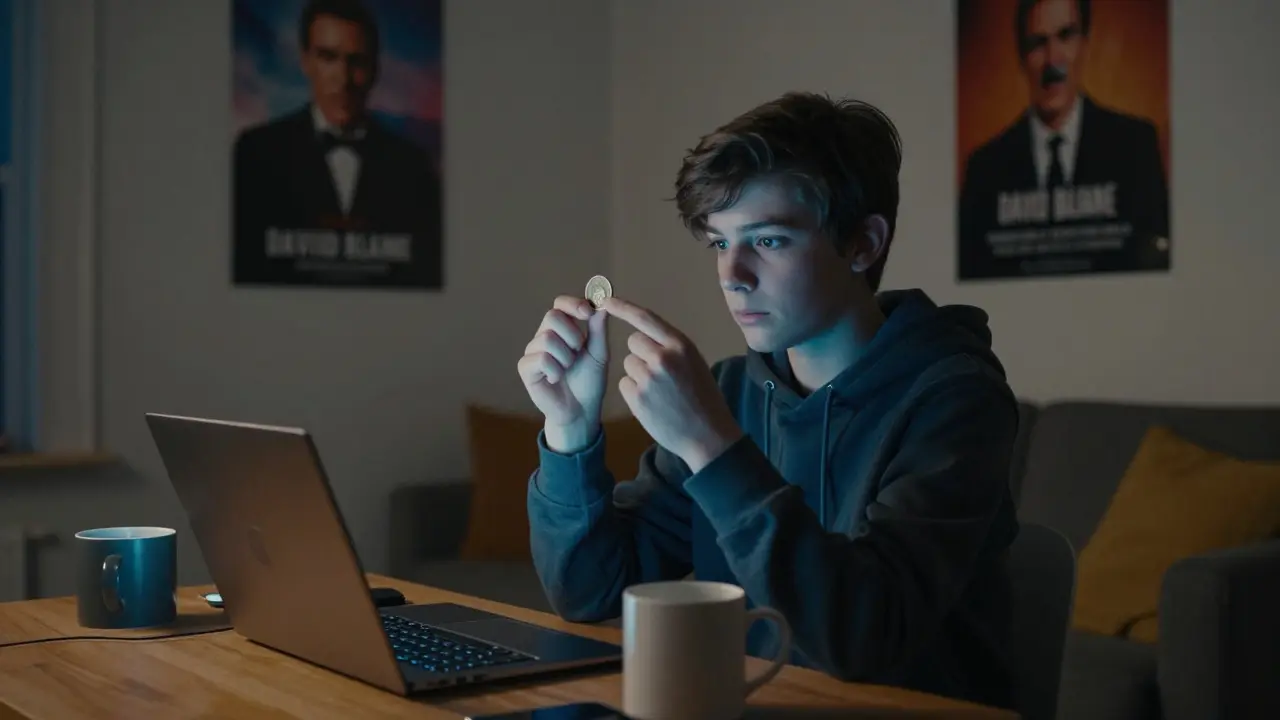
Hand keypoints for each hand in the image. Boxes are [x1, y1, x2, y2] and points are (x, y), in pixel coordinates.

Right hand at [517, 295, 608, 450]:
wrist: (581, 411)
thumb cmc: (588, 381)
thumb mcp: (598, 353)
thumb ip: (598, 329)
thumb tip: (601, 304)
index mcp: (562, 329)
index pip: (560, 304)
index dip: (573, 304)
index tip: (588, 313)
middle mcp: (544, 336)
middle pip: (553, 316)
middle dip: (572, 334)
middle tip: (579, 351)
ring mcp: (533, 351)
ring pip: (547, 338)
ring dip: (566, 357)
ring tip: (568, 369)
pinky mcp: (525, 368)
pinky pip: (541, 358)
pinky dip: (555, 371)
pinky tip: (555, 380)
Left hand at [602, 297, 742, 472]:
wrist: (709, 435)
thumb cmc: (703, 398)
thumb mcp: (694, 363)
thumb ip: (671, 348)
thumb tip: (641, 336)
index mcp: (680, 344)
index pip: (645, 318)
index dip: (623, 308)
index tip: (607, 301)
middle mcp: (663, 357)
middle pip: (634, 341)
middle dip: (641, 354)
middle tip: (660, 374)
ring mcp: (648, 378)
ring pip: (628, 364)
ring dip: (638, 374)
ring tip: (660, 392)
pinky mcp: (637, 397)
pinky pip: (625, 384)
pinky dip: (634, 393)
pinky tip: (653, 404)